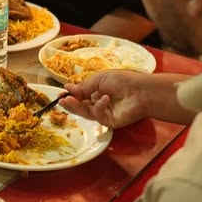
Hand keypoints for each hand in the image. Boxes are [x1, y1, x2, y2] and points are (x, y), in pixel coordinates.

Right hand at [62, 69, 183, 128]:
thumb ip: (83, 86)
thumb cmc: (124, 81)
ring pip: (85, 112)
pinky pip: (98, 115)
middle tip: (61, 100)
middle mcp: (100, 102)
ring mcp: (104, 113)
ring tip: (67, 101)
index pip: (80, 95)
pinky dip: (99, 106)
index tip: (61, 93)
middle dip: (70, 103)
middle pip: (81, 106)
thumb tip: (68, 88)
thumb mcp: (99, 79)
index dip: (71, 95)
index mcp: (98, 90)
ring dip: (76, 107)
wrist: (141, 91)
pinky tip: (105, 98)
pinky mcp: (109, 121)